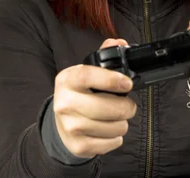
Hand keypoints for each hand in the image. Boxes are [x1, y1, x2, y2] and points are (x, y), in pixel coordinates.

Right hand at [52, 38, 136, 158]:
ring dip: (122, 123)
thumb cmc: (80, 94)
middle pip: (106, 107)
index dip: (111, 79)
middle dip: (126, 107)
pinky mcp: (78, 145)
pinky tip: (109, 131)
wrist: (61, 124)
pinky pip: (110, 143)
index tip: (128, 83)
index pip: (88, 76)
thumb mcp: (86, 72)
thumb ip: (105, 55)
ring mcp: (70, 126)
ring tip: (116, 118)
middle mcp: (65, 102)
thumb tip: (121, 43)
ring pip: (113, 127)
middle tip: (128, 105)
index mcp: (68, 79)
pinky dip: (116, 138)